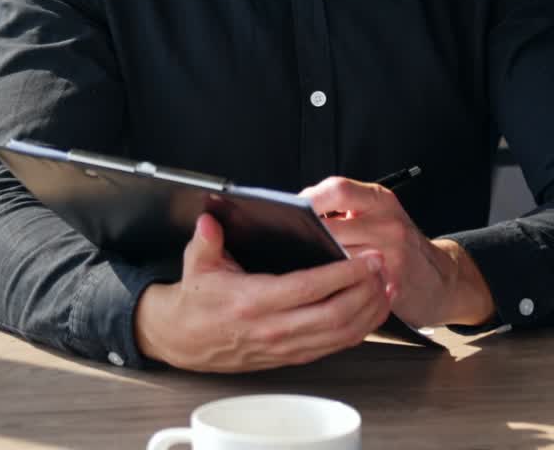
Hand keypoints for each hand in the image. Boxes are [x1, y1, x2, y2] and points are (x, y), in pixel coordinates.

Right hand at [133, 212, 391, 370]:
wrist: (185, 339)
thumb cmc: (196, 300)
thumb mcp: (196, 263)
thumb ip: (206, 238)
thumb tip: (211, 218)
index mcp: (254, 301)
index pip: (308, 288)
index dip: (342, 274)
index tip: (364, 258)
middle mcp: (275, 328)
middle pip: (335, 314)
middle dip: (366, 290)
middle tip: (383, 267)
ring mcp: (287, 346)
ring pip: (342, 334)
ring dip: (370, 311)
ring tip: (387, 286)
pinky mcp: (293, 356)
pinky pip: (336, 345)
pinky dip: (360, 329)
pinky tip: (371, 311)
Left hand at [303, 176, 494, 326]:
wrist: (443, 279)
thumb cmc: (397, 243)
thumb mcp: (376, 215)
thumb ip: (342, 209)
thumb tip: (292, 210)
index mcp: (379, 200)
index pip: (338, 189)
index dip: (310, 198)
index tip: (289, 209)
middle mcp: (389, 223)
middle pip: (333, 226)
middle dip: (306, 235)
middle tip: (288, 241)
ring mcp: (393, 255)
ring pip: (338, 256)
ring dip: (317, 260)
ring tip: (302, 261)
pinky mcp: (393, 285)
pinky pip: (352, 282)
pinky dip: (335, 281)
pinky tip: (325, 283)